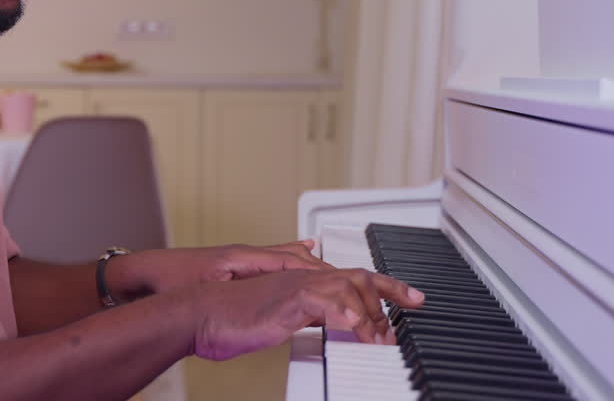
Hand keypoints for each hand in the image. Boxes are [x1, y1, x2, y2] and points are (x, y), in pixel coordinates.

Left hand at [108, 241, 332, 298]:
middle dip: (324, 268)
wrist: (145, 275)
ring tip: (339, 273)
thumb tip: (267, 287)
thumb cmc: (171, 277)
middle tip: (353, 280)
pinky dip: (295, 263)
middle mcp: (247, 254)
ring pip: (288, 259)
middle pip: (296, 258)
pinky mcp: (236, 268)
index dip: (319, 271)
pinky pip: (275, 263)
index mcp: (244, 256)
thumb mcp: (210, 284)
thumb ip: (242, 286)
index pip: (292, 261)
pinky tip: (305, 259)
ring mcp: (242, 259)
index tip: (344, 280)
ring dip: (313, 265)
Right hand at [188, 268, 424, 360]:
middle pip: (358, 276)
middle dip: (390, 293)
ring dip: (368, 313)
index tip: (412, 299)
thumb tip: (329, 322)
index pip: (353, 278)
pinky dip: (342, 313)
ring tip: (378, 338)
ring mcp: (294, 286)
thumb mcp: (280, 319)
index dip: (387, 287)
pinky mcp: (284, 300)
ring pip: (346, 285)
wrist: (200, 313)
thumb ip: (307, 315)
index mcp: (304, 282)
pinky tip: (354, 328)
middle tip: (409, 313)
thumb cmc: (231, 319)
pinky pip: (321, 300)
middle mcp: (303, 277)